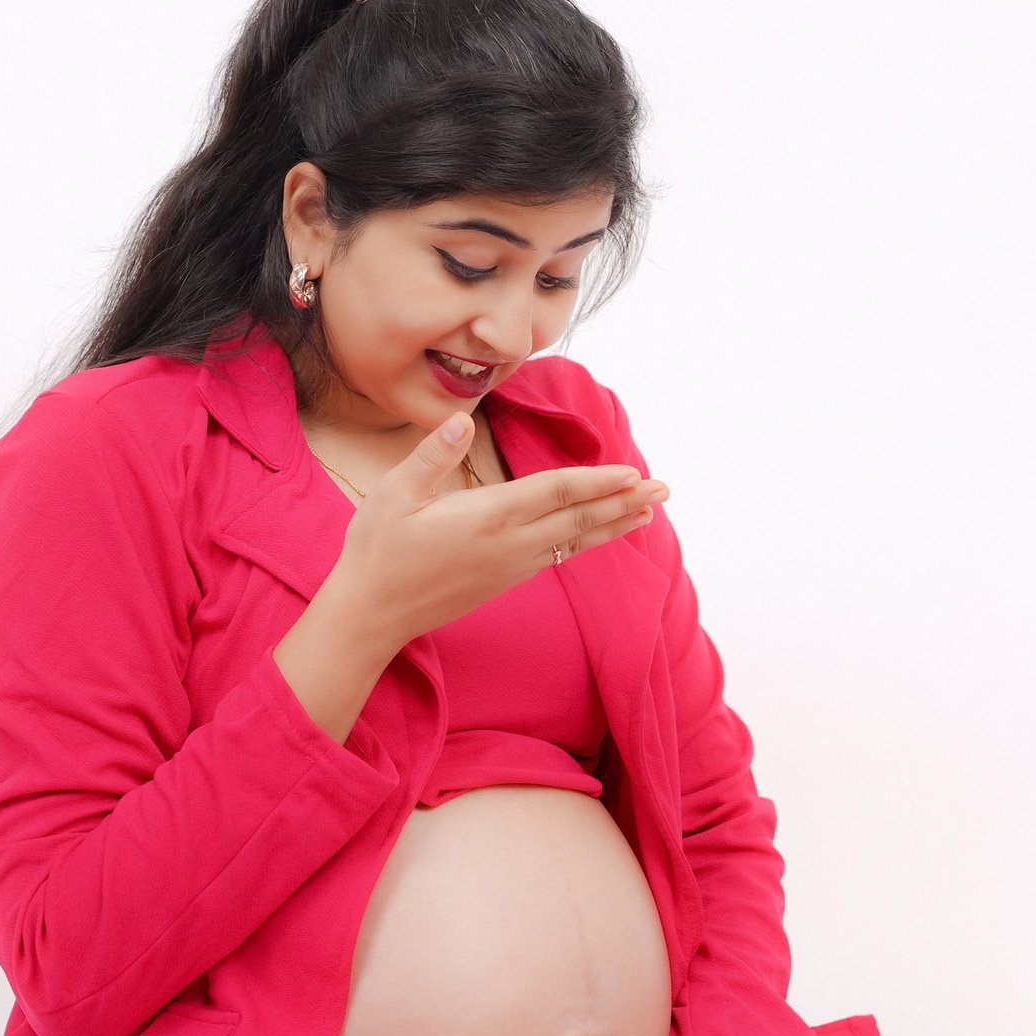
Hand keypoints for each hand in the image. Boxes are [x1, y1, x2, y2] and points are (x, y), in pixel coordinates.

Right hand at [276, 415, 666, 743]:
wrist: (371, 616)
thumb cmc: (376, 552)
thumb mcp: (394, 495)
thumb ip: (432, 456)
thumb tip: (461, 420)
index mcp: (486, 517)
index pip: (554, 492)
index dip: (596, 480)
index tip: (632, 472)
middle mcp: (508, 545)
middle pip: (578, 518)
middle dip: (623, 501)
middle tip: (664, 488)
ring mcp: (510, 567)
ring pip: (574, 542)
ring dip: (613, 524)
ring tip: (648, 512)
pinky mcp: (504, 581)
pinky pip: (558, 557)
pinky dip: (586, 542)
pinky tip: (598, 535)